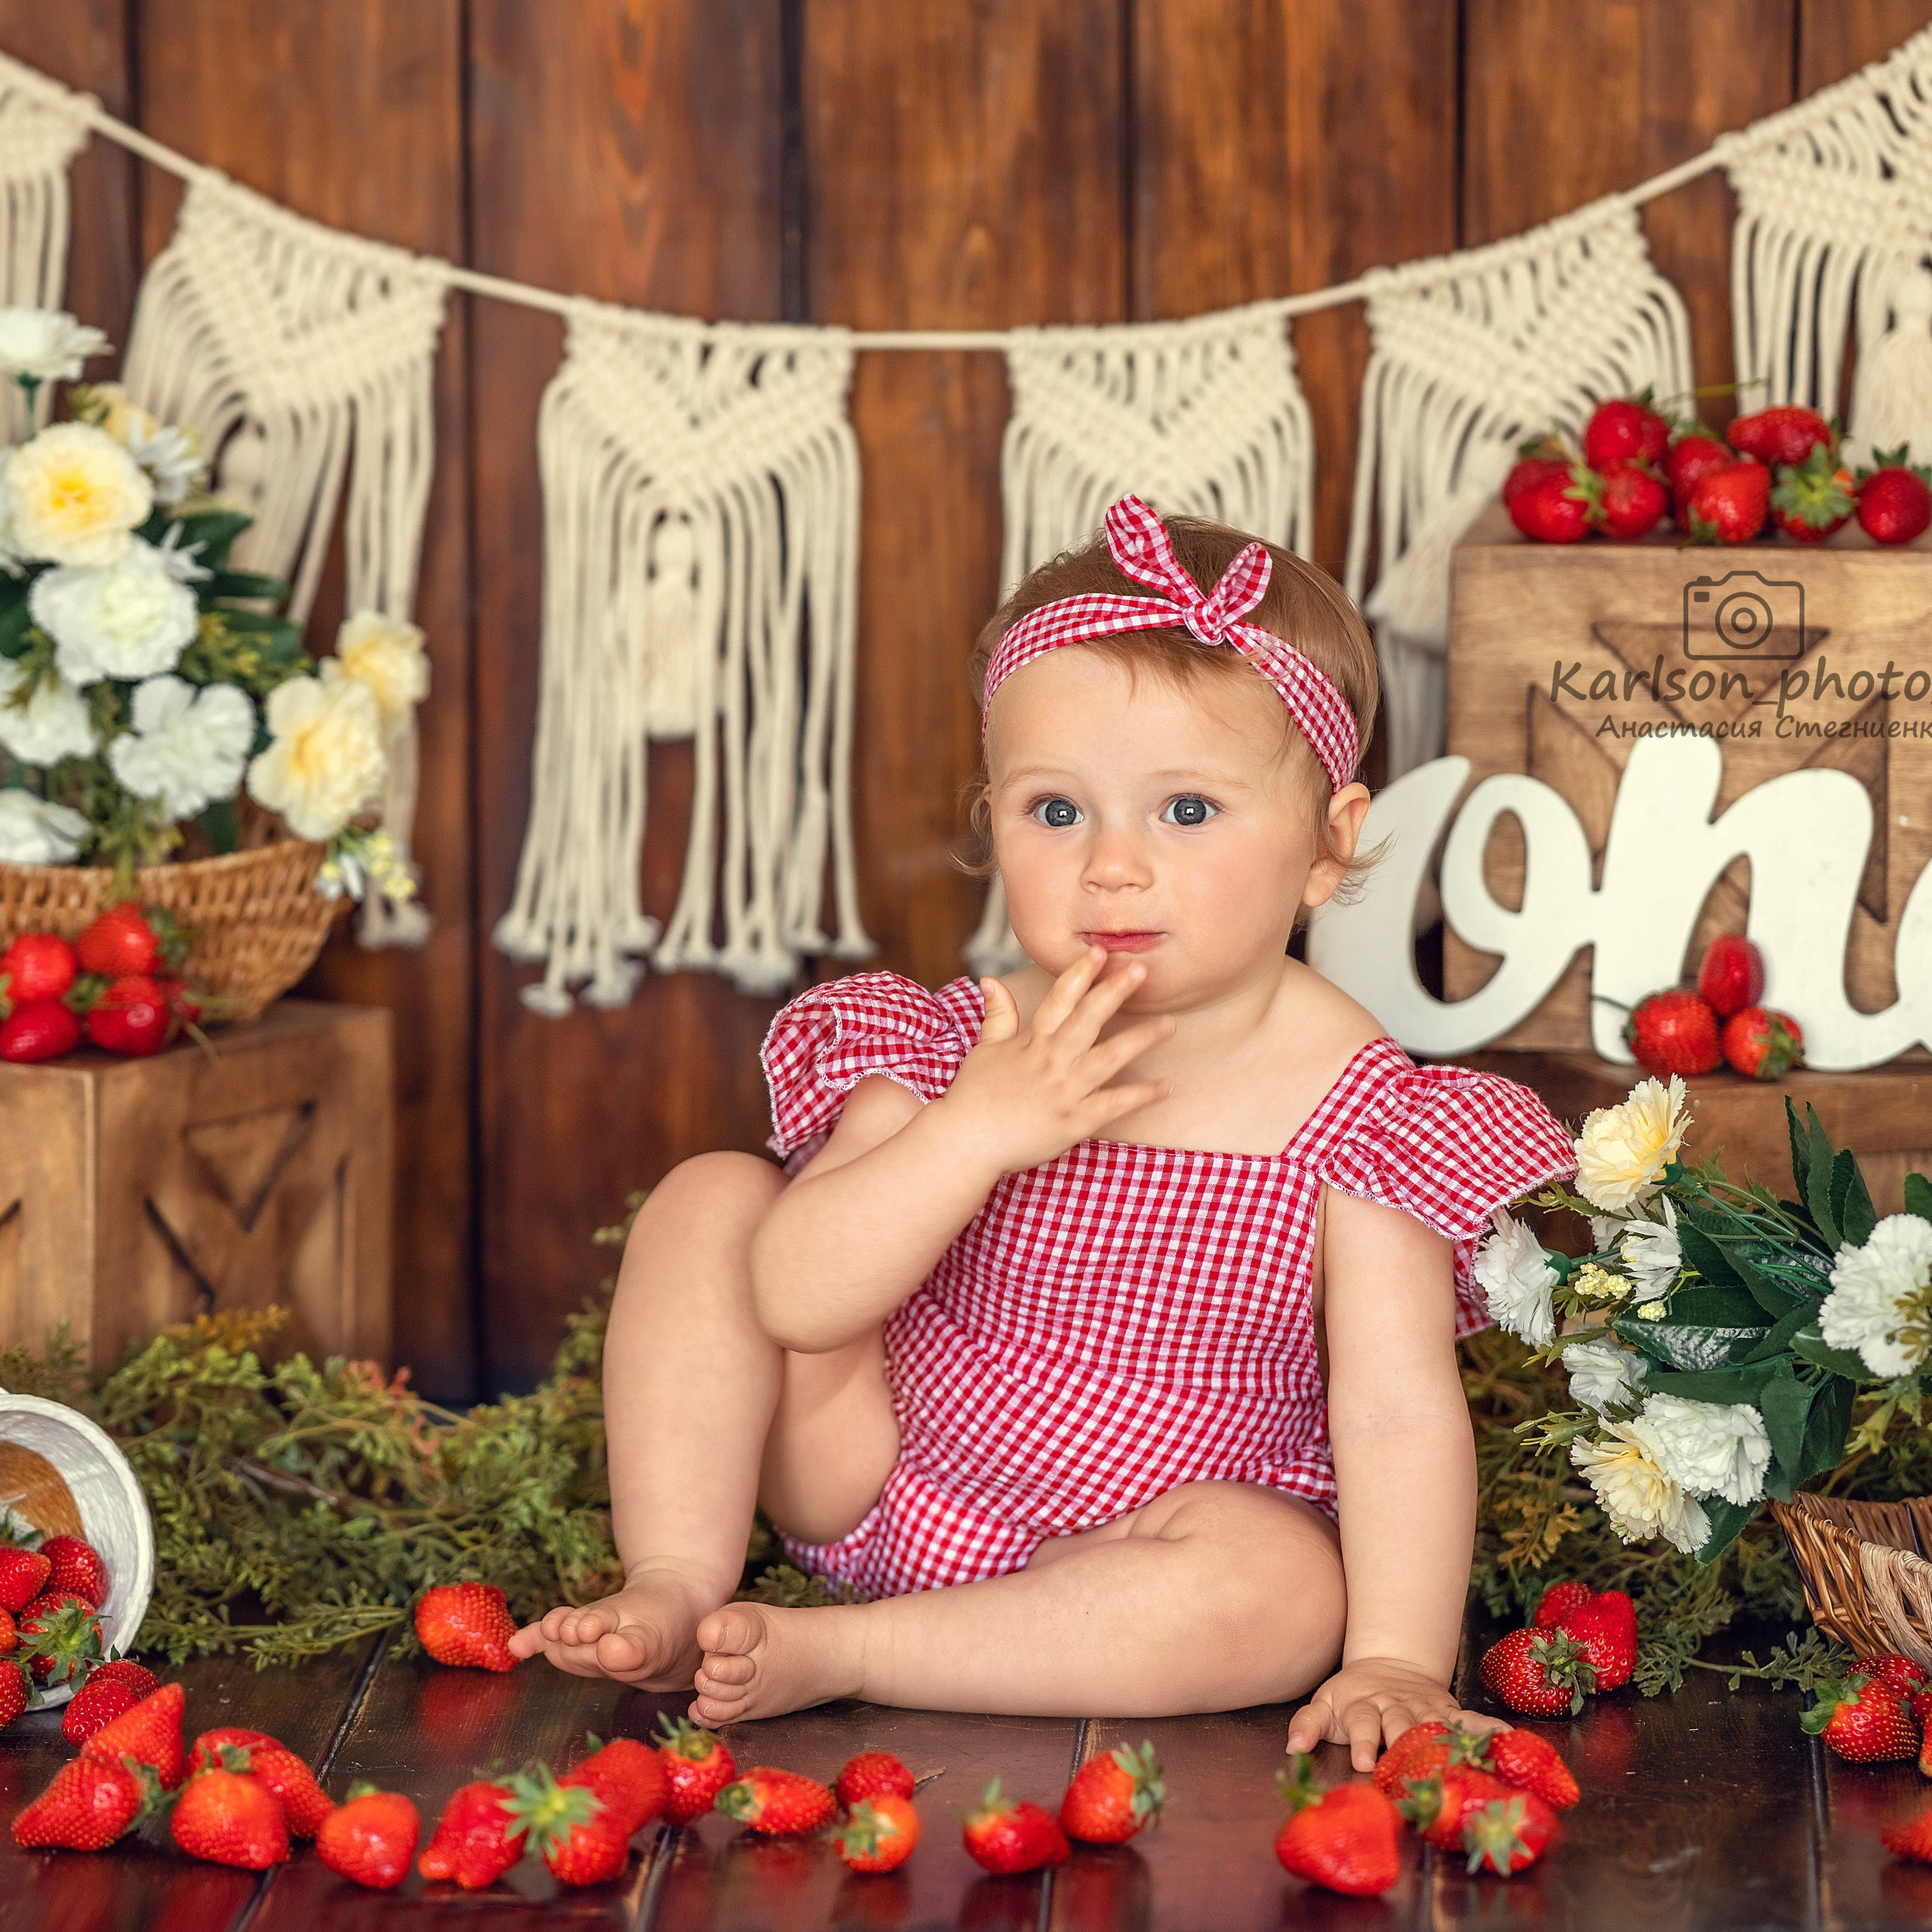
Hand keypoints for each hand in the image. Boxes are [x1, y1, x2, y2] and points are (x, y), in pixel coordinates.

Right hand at [934, 947, 1173, 1175]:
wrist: (966, 1142)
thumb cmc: (974, 1096)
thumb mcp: (984, 1049)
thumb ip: (997, 1015)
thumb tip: (991, 980)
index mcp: (1032, 1042)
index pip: (1059, 1000)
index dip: (1079, 974)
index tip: (1099, 951)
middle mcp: (1051, 1061)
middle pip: (1088, 1020)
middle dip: (1114, 993)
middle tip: (1140, 970)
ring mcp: (1064, 1091)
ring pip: (1108, 1059)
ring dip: (1140, 1040)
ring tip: (1169, 1025)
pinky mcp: (1074, 1122)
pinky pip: (1113, 1105)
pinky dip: (1140, 1096)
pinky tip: (1165, 1087)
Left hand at [1285, 1657, 1504, 1772]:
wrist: (1386, 1665)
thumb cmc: (1350, 1698)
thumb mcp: (1323, 1705)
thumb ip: (1306, 1725)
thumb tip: (1292, 1748)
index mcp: (1362, 1706)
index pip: (1362, 1722)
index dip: (1364, 1741)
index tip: (1365, 1762)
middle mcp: (1394, 1705)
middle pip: (1400, 1724)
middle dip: (1405, 1745)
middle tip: (1414, 1770)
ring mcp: (1421, 1707)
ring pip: (1433, 1723)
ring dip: (1445, 1742)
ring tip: (1461, 1761)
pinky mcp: (1445, 1709)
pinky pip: (1466, 1718)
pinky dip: (1484, 1727)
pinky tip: (1503, 1737)